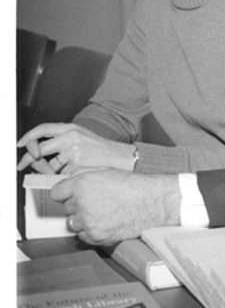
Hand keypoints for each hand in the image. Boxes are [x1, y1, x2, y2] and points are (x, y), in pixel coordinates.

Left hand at [17, 123, 135, 173]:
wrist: (121, 157)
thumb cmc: (102, 149)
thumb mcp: (82, 136)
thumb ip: (62, 139)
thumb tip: (40, 151)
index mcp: (71, 128)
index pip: (43, 129)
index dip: (28, 137)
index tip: (21, 144)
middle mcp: (71, 138)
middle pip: (39, 149)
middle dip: (28, 159)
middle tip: (23, 164)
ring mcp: (73, 153)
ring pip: (50, 166)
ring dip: (51, 172)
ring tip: (62, 171)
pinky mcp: (76, 166)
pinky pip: (61, 176)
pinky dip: (63, 178)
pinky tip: (73, 175)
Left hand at [51, 169, 180, 245]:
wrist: (151, 202)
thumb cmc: (132, 185)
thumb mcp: (106, 170)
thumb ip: (82, 174)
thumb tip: (67, 181)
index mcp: (82, 184)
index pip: (56, 192)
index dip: (65, 193)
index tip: (71, 195)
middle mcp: (82, 203)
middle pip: (65, 208)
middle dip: (77, 205)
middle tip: (96, 202)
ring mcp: (88, 221)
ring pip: (72, 223)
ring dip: (82, 219)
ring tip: (101, 213)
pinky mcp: (96, 236)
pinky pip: (82, 236)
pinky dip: (90, 231)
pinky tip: (105, 222)